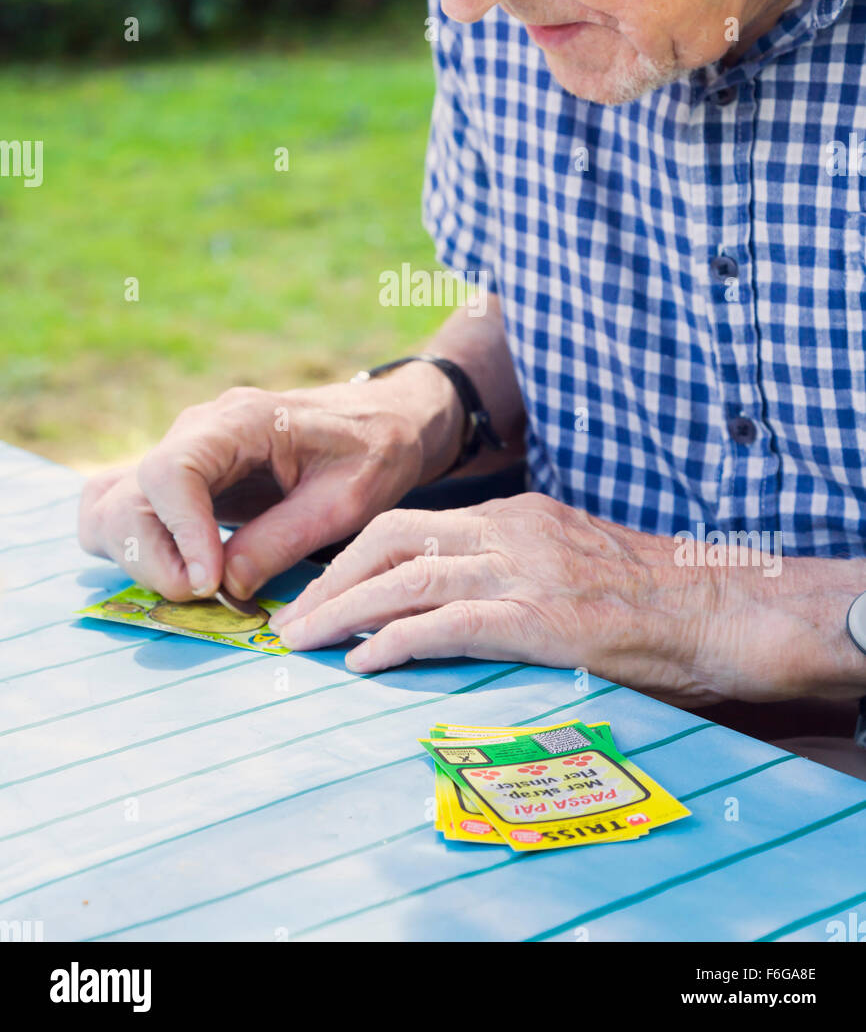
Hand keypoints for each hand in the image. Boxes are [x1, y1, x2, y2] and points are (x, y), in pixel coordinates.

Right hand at [78, 369, 462, 601]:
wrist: (383, 421)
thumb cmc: (374, 451)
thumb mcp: (348, 499)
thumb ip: (284, 539)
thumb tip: (224, 587)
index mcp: (241, 421)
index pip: (172, 471)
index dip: (180, 534)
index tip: (208, 582)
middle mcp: (198, 431)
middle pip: (129, 495)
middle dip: (154, 559)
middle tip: (207, 597)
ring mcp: (184, 453)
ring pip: (113, 505)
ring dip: (137, 557)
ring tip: (194, 588)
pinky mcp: (182, 480)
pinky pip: (124, 508)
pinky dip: (132, 547)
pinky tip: (177, 574)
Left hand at [270, 494, 764, 703]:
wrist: (720, 608)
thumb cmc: (654, 596)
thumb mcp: (576, 560)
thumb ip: (519, 567)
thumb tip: (460, 603)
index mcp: (517, 514)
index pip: (412, 523)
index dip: (353, 556)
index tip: (318, 589)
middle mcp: (512, 532)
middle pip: (392, 539)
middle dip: (332, 579)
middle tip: (290, 619)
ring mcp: (527, 573)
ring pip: (409, 578)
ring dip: (344, 611)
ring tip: (304, 643)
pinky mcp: (543, 619)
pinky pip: (450, 625)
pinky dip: (397, 641)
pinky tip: (362, 662)